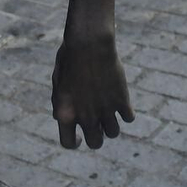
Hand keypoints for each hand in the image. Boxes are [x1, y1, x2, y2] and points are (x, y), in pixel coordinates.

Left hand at [51, 28, 133, 148]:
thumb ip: (59, 103)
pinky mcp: (122, 101)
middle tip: (97, 125)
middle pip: (95, 143)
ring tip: (108, 111)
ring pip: (113, 133)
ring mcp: (105, 111)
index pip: (68, 143)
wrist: (89, 43)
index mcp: (65, 114)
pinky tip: (121, 102)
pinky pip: (129, 118)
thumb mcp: (58, 81)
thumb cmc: (70, 58)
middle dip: (96, 136)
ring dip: (111, 125)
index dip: (75, 143)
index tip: (80, 138)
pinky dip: (126, 113)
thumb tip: (61, 119)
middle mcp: (86, 117)